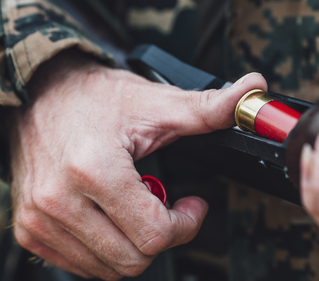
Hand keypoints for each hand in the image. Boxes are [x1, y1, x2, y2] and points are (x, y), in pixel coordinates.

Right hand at [9, 50, 266, 279]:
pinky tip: (114, 216)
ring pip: (108, 268)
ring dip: (135, 244)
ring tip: (140, 207)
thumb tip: (254, 88)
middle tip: (170, 207)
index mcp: (94, 171)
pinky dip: (107, 248)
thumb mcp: (158, 103)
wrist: (43, 92)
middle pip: (133, 259)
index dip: (187, 225)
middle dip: (164, 236)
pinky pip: (81, 265)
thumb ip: (209, 108)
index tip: (193, 206)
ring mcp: (40, 220)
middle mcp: (59, 202)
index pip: (154, 235)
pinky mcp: (30, 229)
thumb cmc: (96, 97)